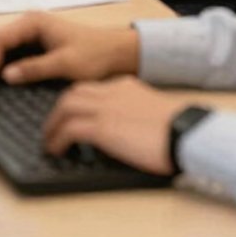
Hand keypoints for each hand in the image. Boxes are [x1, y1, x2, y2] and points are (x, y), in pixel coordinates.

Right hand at [0, 12, 138, 85]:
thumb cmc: (93, 55)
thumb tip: (5, 76)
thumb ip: (34, 68)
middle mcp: (29, 24)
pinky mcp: (35, 46)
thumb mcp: (64, 64)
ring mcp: (31, 34)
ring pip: (3, 47)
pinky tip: (3, 82)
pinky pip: (13, 53)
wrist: (115, 54)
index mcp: (33, 22)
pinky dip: (5, 66)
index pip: (0, 38)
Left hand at [43, 77, 180, 176]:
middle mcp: (112, 92)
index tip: (74, 114)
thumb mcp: (153, 113)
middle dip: (60, 109)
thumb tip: (128, 130)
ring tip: (49, 140)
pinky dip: (58, 139)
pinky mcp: (103, 128)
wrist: (186, 132)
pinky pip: (70, 129)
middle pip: (74, 93)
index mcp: (126, 86)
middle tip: (54, 126)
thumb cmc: (180, 129)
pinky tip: (56, 150)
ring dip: (53, 124)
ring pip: (66, 106)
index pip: (93, 88)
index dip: (79, 101)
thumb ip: (136, 114)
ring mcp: (105, 108)